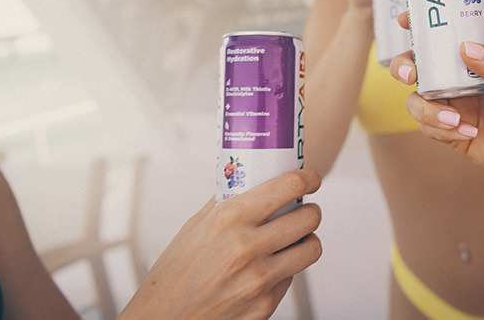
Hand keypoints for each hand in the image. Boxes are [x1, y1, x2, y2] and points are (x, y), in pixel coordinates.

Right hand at [119, 169, 321, 319]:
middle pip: (309, 217)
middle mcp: (247, 247)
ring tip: (293, 240)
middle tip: (302, 210)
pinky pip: (291, 278)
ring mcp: (259, 279)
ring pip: (311, 249)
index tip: (310, 178)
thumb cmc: (172, 275)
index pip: (287, 186)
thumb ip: (224, 204)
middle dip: (309, 211)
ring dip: (306, 241)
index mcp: (228, 219)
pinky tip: (266, 269)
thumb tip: (247, 182)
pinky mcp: (265, 305)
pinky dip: (284, 271)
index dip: (307, 178)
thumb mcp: (193, 229)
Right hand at [389, 41, 483, 188]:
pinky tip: (470, 132)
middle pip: (415, 67)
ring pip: (415, 101)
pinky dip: (441, 129)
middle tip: (411, 75)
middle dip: (403, 67)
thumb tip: (466, 48)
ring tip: (455, 119)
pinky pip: (429, 128)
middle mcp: (457, 81)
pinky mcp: (451, 134)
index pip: (441, 38)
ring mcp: (452, 107)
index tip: (404, 19)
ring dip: (426, 109)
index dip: (418, 27)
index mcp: (475, 60)